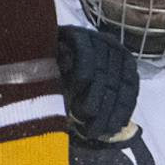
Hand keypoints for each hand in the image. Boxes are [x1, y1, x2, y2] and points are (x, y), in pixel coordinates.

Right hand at [56, 24, 138, 139]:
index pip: (130, 88)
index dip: (122, 111)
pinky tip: (74, 90)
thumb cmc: (64, 79)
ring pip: (102, 74)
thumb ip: (104, 108)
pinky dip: (82, 76)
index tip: (112, 130)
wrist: (35, 50)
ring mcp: (97, 39)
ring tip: (81, 116)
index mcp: (123, 62)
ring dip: (93, 99)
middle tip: (91, 131)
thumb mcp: (87, 95)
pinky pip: (85, 57)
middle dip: (105, 112)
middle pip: (116, 83)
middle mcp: (114, 48)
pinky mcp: (79, 34)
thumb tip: (122, 131)